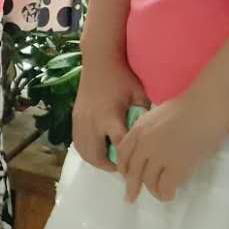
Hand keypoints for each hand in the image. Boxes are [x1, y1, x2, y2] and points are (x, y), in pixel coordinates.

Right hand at [71, 48, 148, 172]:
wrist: (99, 60)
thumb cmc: (122, 76)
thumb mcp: (140, 95)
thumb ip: (144, 116)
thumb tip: (153, 133)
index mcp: (109, 117)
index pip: (119, 147)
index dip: (128, 160)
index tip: (137, 164)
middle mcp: (92, 122)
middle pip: (96, 156)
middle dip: (110, 166)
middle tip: (122, 168)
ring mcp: (81, 120)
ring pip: (84, 151)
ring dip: (96, 160)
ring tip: (110, 160)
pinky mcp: (75, 117)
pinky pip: (77, 142)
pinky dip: (87, 150)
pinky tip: (98, 149)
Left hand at [115, 92, 228, 202]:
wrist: (206, 105)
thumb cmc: (187, 107)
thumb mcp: (156, 116)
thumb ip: (147, 132)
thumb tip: (147, 150)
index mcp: (138, 129)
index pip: (122, 154)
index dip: (123, 168)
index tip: (126, 176)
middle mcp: (144, 144)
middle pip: (133, 172)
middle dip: (131, 187)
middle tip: (130, 198)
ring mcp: (160, 155)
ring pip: (149, 182)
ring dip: (154, 191)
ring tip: (160, 193)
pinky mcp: (177, 165)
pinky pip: (166, 187)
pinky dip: (166, 194)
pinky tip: (170, 194)